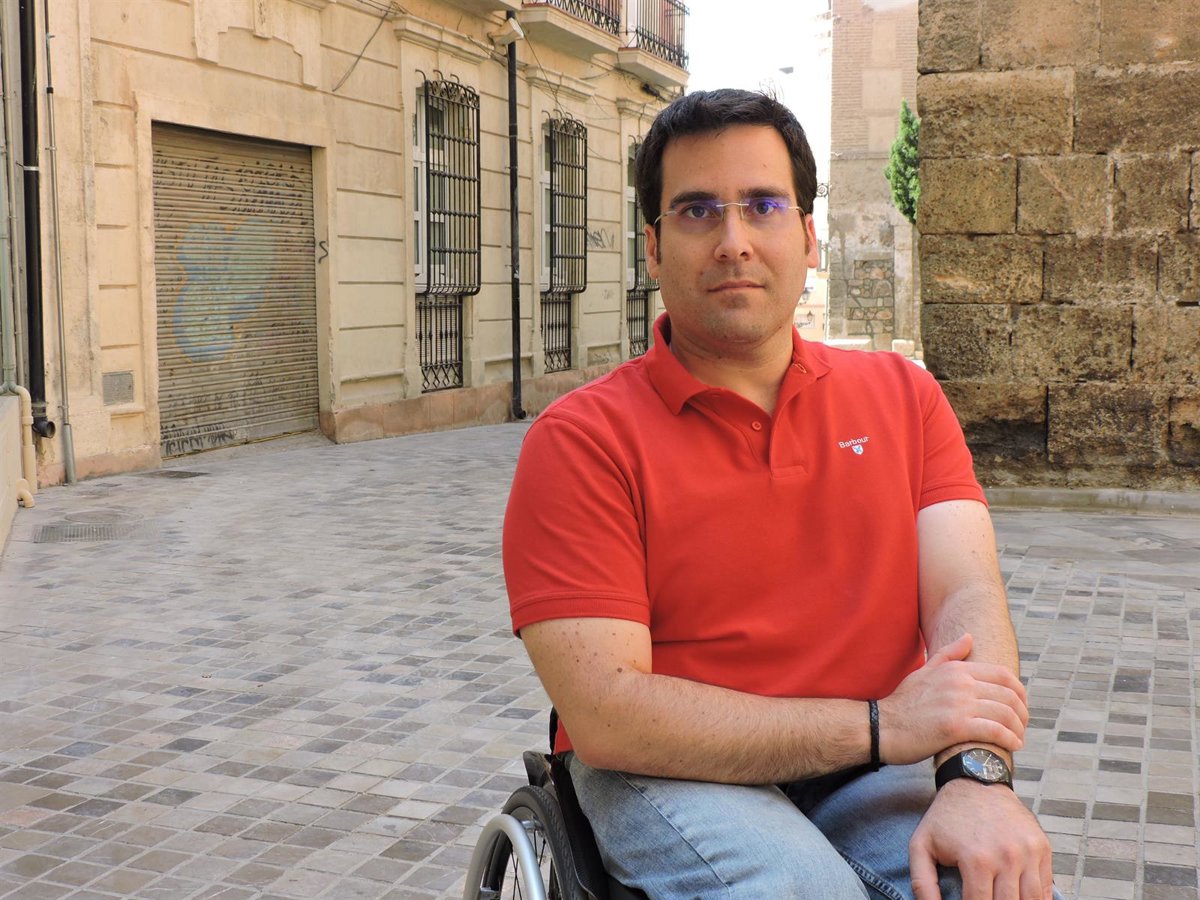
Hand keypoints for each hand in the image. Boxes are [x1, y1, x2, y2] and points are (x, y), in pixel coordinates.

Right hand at [878, 634, 1027, 764]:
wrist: (881, 727)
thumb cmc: (903, 703)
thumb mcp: (924, 672)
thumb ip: (948, 655)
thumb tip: (969, 637)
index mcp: (955, 670)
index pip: (1002, 675)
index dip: (1019, 691)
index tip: (1021, 705)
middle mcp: (960, 683)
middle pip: (1008, 695)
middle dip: (1022, 712)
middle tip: (1022, 725)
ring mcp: (958, 704)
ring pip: (1005, 714)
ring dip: (1018, 728)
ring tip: (1018, 738)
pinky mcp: (955, 727)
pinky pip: (995, 731)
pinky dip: (1010, 739)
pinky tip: (1013, 745)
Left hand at [910, 779, 1053, 899]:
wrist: (976, 780)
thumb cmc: (947, 816)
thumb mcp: (922, 844)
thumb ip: (922, 883)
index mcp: (977, 860)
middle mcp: (1007, 857)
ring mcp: (1028, 852)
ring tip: (1000, 899)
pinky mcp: (1042, 847)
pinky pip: (1046, 888)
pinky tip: (1020, 899)